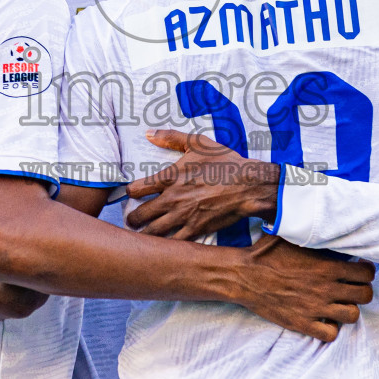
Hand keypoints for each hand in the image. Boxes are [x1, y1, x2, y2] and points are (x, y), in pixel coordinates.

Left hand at [124, 129, 279, 239]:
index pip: (135, 190)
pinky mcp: (196, 230)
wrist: (248, 185)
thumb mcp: (197, 143)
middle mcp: (172, 200)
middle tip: (132, 220)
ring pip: (153, 233)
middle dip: (132, 219)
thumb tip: (149, 133)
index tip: (132, 194)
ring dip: (144, 234)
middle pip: (139, 215)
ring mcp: (183, 217)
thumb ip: (171, 137)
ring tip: (142, 235)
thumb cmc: (224, 162)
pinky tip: (164, 244)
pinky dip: (166, 245)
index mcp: (169, 178)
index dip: (130, 192)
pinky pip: (174, 243)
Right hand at [237, 235, 374, 342]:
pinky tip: (323, 319)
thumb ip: (312, 233)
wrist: (244, 276)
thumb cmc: (265, 253)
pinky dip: (330, 329)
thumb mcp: (292, 236)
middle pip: (366, 295)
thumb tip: (321, 219)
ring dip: (349, 310)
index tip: (358, 270)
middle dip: (362, 291)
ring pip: (352, 316)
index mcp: (327, 267)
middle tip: (352, 288)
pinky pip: (330, 334)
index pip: (367, 273)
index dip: (366, 271)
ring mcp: (316, 308)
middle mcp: (326, 289)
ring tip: (339, 304)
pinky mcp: (302, 323)